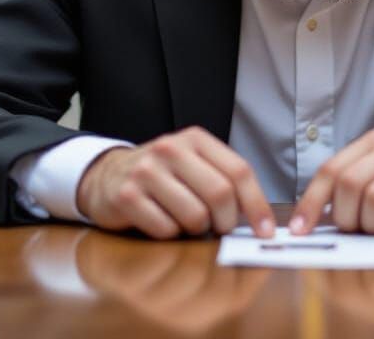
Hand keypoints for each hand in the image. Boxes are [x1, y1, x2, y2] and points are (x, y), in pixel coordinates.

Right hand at [76, 126, 274, 239]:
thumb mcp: (193, 164)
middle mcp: (172, 149)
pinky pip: (166, 229)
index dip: (257, 204)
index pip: (239, 171)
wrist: (108, 175)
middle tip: (220, 230)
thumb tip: (258, 219)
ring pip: (195, 216)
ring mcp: (147, 171)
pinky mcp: (127, 196)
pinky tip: (161, 221)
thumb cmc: (162, 175)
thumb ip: (222, 180)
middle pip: (220, 194)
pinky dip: (170, 235)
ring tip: (185, 221)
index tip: (266, 231)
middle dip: (226, 221)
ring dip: (196, 230)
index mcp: (196, 139)